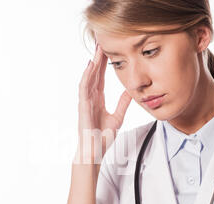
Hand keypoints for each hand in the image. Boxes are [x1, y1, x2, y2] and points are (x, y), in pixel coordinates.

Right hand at [75, 43, 132, 163]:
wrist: (95, 151)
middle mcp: (90, 98)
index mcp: (98, 99)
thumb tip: (130, 92)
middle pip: (94, 73)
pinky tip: (90, 66)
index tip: (108, 49)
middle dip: (98, 57)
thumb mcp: (117, 117)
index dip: (104, 63)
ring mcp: (85, 101)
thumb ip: (122, 103)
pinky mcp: (82, 107)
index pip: (101, 77)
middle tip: (101, 41)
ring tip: (96, 49)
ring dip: (92, 63)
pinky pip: (84, 88)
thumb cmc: (102, 138)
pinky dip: (86, 76)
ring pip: (88, 77)